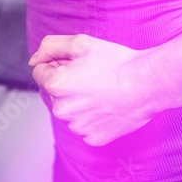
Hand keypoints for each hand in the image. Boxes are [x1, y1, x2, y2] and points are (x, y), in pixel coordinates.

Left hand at [30, 34, 157, 146]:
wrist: (148, 84)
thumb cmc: (116, 62)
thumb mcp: (79, 42)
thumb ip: (49, 47)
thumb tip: (34, 61)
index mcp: (55, 85)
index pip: (40, 72)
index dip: (57, 63)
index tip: (76, 63)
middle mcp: (62, 110)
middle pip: (55, 92)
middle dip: (67, 83)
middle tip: (93, 75)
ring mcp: (78, 127)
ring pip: (71, 110)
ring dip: (80, 101)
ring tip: (103, 90)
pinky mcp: (93, 138)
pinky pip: (86, 125)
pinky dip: (94, 116)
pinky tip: (108, 105)